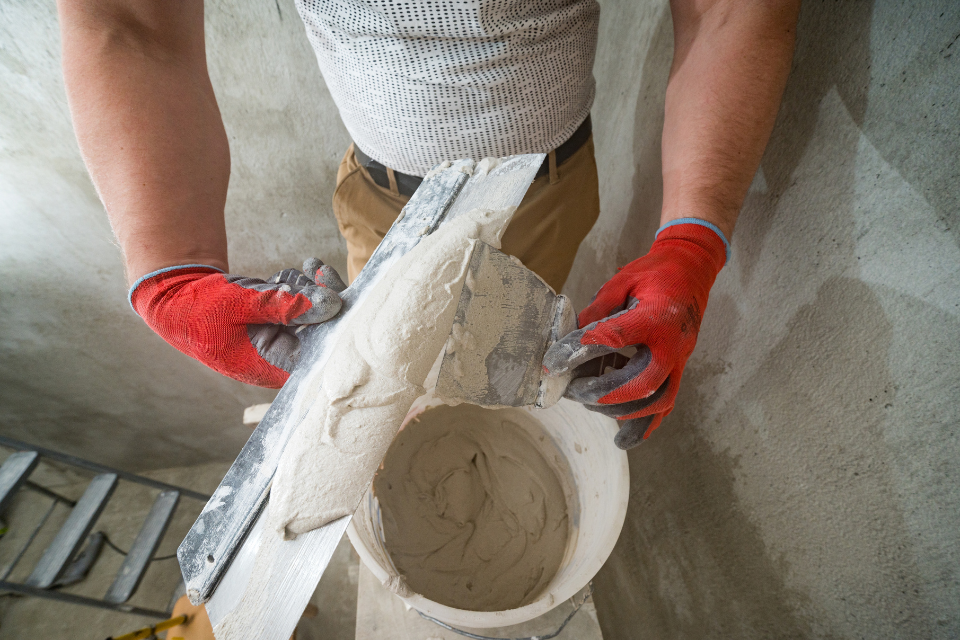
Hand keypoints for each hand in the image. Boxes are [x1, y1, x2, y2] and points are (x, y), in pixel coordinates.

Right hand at [130, 258, 345, 387]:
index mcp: (272, 367)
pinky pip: (301, 309)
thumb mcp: (241, 304)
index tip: (337, 292)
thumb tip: (331, 305)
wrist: (174, 300)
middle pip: (322, 333)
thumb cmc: (199, 310)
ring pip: (313, 317)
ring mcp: (280, 343)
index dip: (334, 323)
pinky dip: (299, 289)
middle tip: (321, 270)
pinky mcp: (278, 327)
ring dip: (309, 290)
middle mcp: (281, 360)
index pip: (320, 352)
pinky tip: (295, 274)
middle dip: (324, 299)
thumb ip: (284, 305)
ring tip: (303, 270)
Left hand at [543, 221, 726, 448]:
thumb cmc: (653, 274)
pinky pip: (665, 407)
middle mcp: (671, 344)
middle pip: (640, 383)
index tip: (552, 364)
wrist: (691, 271)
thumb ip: (596, 311)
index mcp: (655, 316)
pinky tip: (620, 440)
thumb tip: (567, 340)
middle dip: (602, 393)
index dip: (579, 352)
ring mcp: (679, 361)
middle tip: (572, 390)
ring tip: (588, 403)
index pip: (612, 339)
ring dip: (619, 410)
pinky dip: (643, 427)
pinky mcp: (679, 370)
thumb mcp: (621, 282)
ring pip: (655, 401)